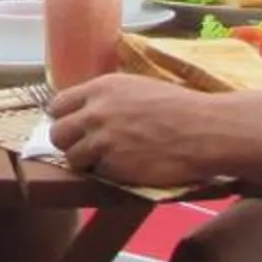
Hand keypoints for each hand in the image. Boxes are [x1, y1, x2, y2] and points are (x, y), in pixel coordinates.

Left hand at [46, 75, 222, 190]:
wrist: (204, 131)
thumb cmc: (179, 107)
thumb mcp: (137, 87)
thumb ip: (108, 97)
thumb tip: (88, 109)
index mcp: (101, 88)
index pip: (58, 105)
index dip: (65, 118)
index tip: (75, 126)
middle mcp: (96, 112)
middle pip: (57, 133)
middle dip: (69, 142)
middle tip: (86, 147)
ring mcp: (102, 140)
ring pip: (71, 157)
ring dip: (85, 162)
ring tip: (107, 160)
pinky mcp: (113, 165)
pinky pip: (95, 172)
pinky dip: (105, 173)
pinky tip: (124, 166)